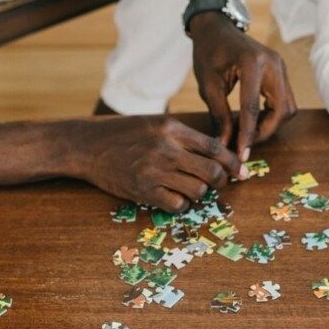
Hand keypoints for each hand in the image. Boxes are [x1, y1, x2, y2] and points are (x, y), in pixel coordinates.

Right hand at [72, 115, 244, 211]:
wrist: (87, 146)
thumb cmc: (123, 133)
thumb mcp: (155, 123)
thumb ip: (184, 136)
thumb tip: (217, 152)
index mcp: (172, 129)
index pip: (215, 147)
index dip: (233, 162)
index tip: (242, 171)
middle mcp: (166, 149)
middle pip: (212, 172)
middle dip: (221, 181)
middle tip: (219, 184)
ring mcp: (155, 171)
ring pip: (198, 191)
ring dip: (199, 193)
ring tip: (189, 188)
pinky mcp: (143, 190)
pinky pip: (178, 205)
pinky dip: (181, 204)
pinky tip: (174, 197)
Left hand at [190, 13, 295, 160]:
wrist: (217, 28)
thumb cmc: (208, 52)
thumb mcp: (208, 85)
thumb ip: (219, 116)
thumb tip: (225, 145)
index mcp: (252, 63)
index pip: (252, 108)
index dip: (248, 135)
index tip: (242, 154)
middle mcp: (273, 64)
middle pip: (282, 110)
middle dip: (265, 131)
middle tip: (246, 143)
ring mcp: (281, 66)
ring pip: (288, 107)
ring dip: (271, 124)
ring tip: (248, 130)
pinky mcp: (281, 71)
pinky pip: (285, 100)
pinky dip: (272, 114)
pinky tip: (254, 119)